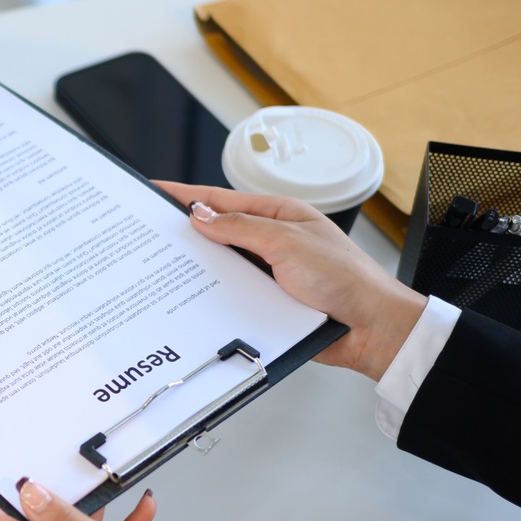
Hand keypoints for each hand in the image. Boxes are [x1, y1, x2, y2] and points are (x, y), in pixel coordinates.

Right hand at [156, 182, 427, 381]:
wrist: (371, 328)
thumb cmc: (346, 279)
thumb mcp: (288, 243)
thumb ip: (242, 228)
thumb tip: (203, 216)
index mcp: (280, 215)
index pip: (223, 201)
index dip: (187, 196)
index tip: (157, 192)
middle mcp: (272, 242)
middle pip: (219, 232)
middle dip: (186, 232)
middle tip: (149, 232)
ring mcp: (269, 273)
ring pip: (221, 266)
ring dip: (199, 268)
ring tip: (162, 265)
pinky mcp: (267, 302)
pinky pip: (231, 295)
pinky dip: (213, 297)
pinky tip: (193, 298)